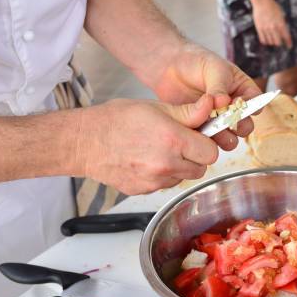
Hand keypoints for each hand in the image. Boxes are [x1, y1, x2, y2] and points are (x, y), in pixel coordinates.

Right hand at [77, 95, 218, 194]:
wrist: (84, 142)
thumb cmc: (116, 120)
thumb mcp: (156, 108)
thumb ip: (188, 113)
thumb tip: (211, 106)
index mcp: (173, 140)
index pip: (211, 152)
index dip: (206, 143)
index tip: (198, 137)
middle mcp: (166, 164)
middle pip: (201, 168)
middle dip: (195, 156)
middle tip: (180, 143)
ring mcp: (155, 181)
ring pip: (184, 177)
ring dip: (179, 166)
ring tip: (160, 150)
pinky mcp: (144, 190)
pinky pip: (165, 184)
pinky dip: (163, 175)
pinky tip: (147, 160)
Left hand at [151, 43, 261, 150]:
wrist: (169, 66)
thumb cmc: (196, 61)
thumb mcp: (212, 68)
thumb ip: (219, 87)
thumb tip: (224, 103)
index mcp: (242, 89)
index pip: (255, 102)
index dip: (251, 107)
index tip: (238, 104)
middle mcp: (232, 108)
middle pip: (245, 125)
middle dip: (239, 125)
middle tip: (227, 120)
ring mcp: (217, 121)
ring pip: (229, 137)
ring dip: (224, 136)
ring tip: (213, 129)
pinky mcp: (202, 129)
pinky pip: (208, 139)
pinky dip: (205, 138)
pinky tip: (198, 131)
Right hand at [251, 0, 292, 47]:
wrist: (262, 1)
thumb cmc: (272, 6)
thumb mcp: (281, 14)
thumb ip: (282, 24)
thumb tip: (283, 32)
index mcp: (281, 23)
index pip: (286, 37)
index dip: (288, 43)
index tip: (289, 46)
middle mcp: (274, 27)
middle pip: (278, 43)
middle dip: (279, 43)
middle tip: (280, 42)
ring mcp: (266, 28)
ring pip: (270, 42)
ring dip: (272, 42)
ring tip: (272, 40)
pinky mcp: (259, 28)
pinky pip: (262, 40)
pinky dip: (265, 41)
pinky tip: (266, 39)